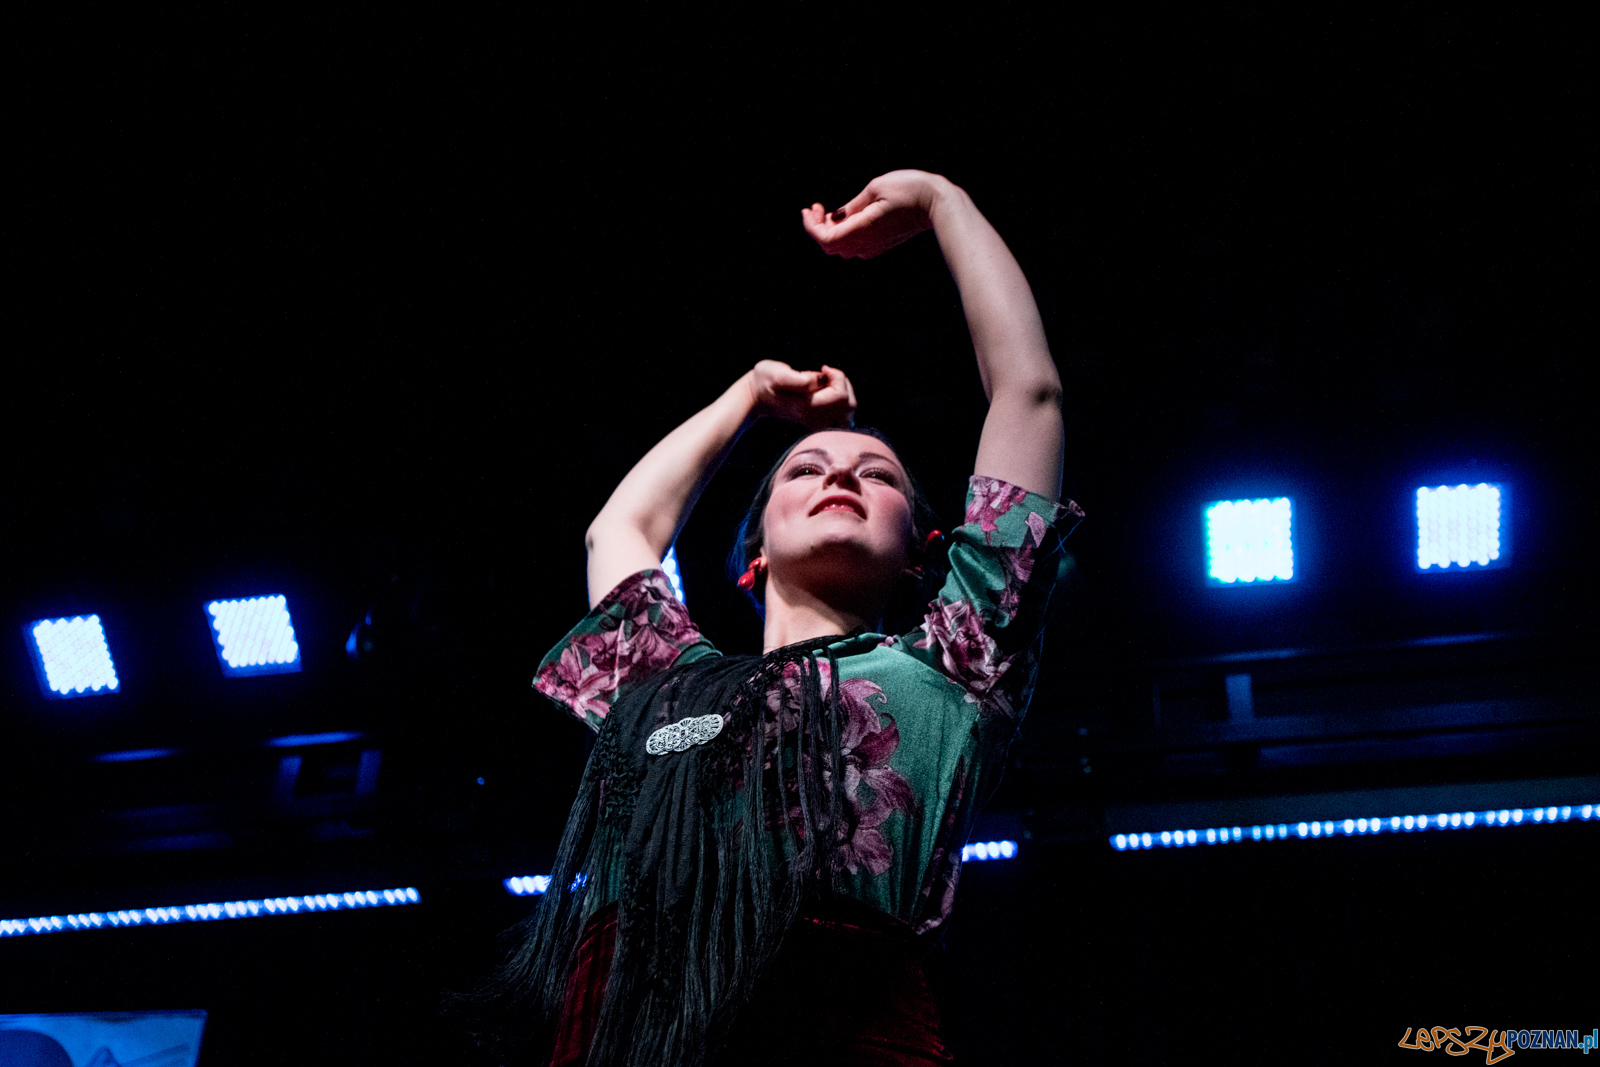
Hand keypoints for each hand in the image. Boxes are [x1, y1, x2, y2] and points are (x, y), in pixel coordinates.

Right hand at [747, 360, 856, 428]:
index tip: (823, 368)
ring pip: (849, 411)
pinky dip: (842, 400)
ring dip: (844, 391)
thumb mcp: (777, 374)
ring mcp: (818, 423)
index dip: (838, 378)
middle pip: (849, 405)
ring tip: (827, 381)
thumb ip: (798, 379)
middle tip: (826, 374)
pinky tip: (827, 390)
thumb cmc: (766, 380)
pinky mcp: (819, 422)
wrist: (757, 395)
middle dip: (843, 384)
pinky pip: (843, 415)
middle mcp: (816, 419)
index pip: (841, 397)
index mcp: (809, 407)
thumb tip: (817, 381)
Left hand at [800, 169, 949, 259]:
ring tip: (826, 212)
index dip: (810, 227)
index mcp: (861, 230)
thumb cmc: (908, 190)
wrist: (937, 203)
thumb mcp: (874, 189)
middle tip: (816, 208)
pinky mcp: (881, 244)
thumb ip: (852, 206)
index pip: (825, 239)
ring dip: (829, 231)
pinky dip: (842, 234)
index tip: (808, 210)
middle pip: (830, 246)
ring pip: (841, 247)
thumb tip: (834, 217)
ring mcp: (874, 246)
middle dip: (817, 228)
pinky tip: (844, 219)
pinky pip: (854, 245)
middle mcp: (866, 243)